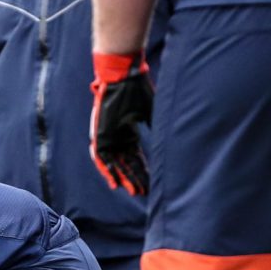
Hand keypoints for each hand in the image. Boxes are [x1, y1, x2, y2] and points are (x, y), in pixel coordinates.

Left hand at [90, 51, 154, 195]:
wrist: (122, 77)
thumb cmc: (137, 90)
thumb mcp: (151, 111)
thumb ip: (157, 126)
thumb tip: (171, 138)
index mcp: (129, 132)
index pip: (136, 157)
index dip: (143, 170)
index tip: (151, 183)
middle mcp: (118, 137)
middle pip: (127, 163)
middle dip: (135, 178)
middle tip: (143, 192)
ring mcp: (107, 137)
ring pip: (115, 163)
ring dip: (123, 177)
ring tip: (132, 191)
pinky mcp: (99, 135)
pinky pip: (100, 157)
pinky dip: (107, 170)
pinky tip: (114, 182)